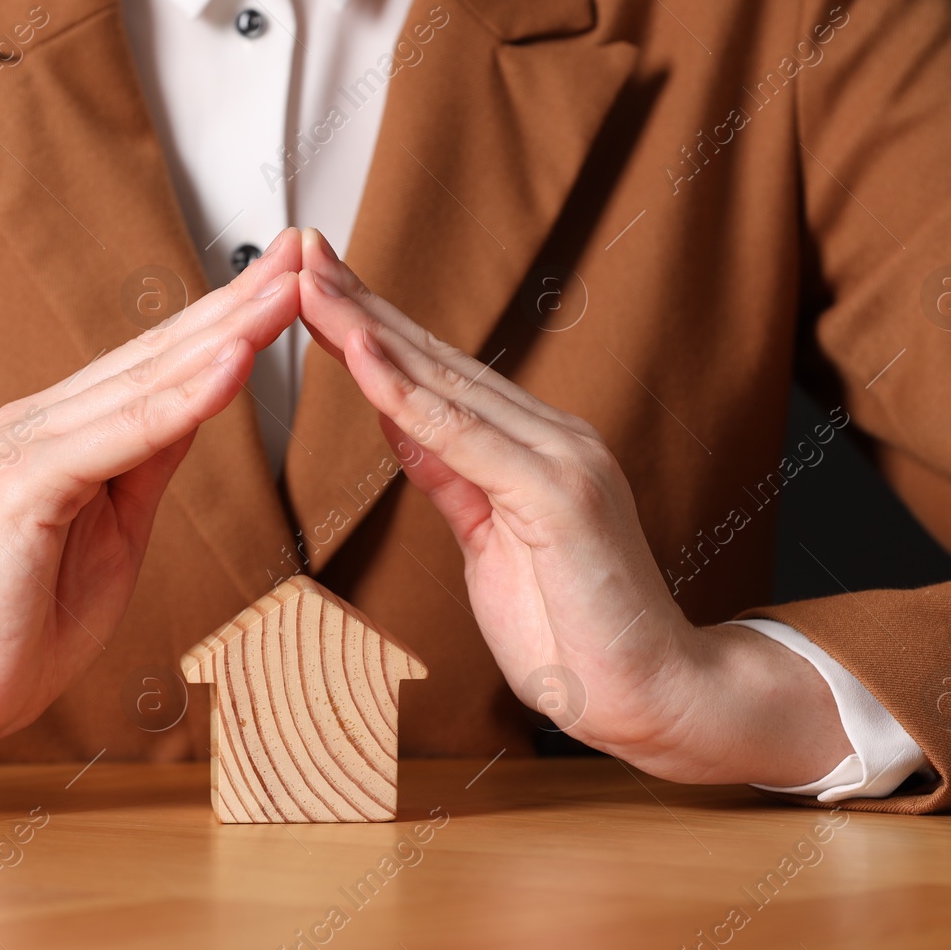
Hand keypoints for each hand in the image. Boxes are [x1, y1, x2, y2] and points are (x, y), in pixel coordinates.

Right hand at [0, 229, 304, 782]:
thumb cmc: (28, 617)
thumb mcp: (116, 525)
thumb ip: (149, 457)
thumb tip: (202, 398)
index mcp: (60, 430)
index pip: (159, 364)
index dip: (226, 321)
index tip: (288, 282)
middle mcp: (39, 422)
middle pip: (156, 354)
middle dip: (236, 304)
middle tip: (304, 254)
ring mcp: (25, 446)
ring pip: (143, 381)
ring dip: (223, 334)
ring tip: (285, 292)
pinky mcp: (21, 484)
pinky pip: (117, 435)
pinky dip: (180, 400)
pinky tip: (232, 364)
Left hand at [295, 230, 851, 786]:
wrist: (652, 695)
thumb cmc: (573, 630)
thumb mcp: (490, 542)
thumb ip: (453, 477)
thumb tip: (403, 423)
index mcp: (534, 447)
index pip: (437, 376)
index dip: (374, 330)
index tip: (317, 290)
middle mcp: (551, 436)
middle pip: (436, 361)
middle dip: (361, 308)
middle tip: (298, 254)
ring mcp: (560, 459)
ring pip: (444, 383)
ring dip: (369, 331)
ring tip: (311, 284)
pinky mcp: (558, 494)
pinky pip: (464, 438)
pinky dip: (407, 396)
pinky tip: (362, 355)